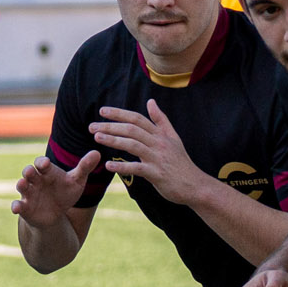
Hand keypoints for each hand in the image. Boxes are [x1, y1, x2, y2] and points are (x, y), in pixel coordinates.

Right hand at [12, 150, 100, 227]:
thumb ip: (84, 167)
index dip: (41, 162)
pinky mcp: (24, 207)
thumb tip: (98, 153)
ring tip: (22, 184)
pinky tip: (15, 209)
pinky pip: (18, 205)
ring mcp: (28, 193)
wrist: (55, 214)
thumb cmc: (64, 193)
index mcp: (47, 172)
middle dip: (28, 171)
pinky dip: (15, 206)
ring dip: (21, 185)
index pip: (41, 163)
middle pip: (29, 172)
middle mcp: (35, 180)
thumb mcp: (76, 181)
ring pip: (21, 186)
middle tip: (30, 171)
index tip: (45, 163)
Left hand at [90, 101, 205, 205]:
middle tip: (92, 126)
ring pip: (133, 145)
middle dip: (110, 126)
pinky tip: (108, 166)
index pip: (137, 118)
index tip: (102, 111)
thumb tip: (150, 101)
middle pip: (132, 129)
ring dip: (114, 140)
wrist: (195, 185)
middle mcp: (158, 143)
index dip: (119, 113)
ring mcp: (158, 158)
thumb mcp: (173, 138)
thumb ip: (161, 120)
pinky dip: (123, 166)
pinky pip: (137, 168)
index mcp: (160, 134)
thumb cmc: (181, 163)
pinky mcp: (157, 174)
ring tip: (97, 138)